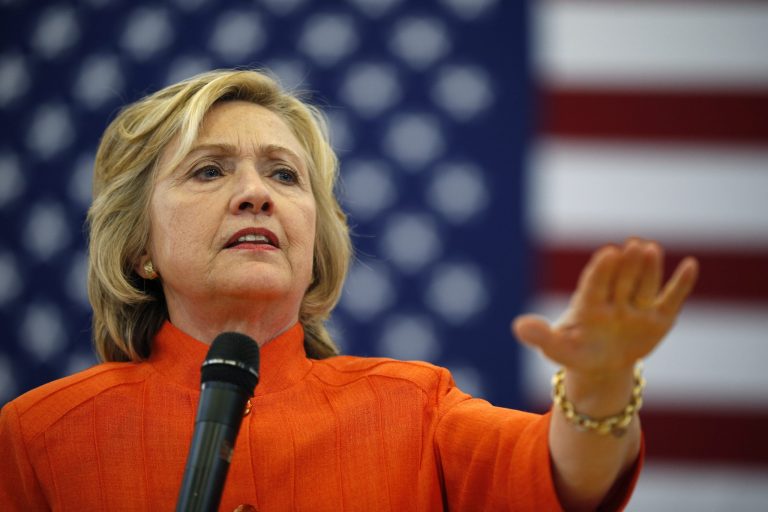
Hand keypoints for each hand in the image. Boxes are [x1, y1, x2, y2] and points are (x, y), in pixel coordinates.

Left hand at [513, 238, 698, 378]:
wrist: (601, 366)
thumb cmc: (576, 352)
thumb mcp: (557, 348)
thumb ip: (540, 336)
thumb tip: (518, 326)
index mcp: (588, 304)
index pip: (594, 284)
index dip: (602, 270)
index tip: (608, 253)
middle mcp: (614, 299)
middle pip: (621, 280)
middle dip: (627, 265)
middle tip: (634, 244)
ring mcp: (637, 307)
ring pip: (645, 285)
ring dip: (650, 268)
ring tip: (652, 248)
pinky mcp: (658, 317)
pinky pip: (670, 299)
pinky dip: (681, 284)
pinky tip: (691, 264)